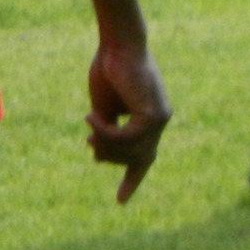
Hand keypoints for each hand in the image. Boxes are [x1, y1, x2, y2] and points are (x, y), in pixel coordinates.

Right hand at [86, 39, 169, 203]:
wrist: (118, 46)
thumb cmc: (110, 71)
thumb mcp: (104, 108)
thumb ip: (107, 131)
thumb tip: (102, 155)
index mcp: (149, 121)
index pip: (144, 158)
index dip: (132, 180)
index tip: (120, 202)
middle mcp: (159, 122)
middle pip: (135, 159)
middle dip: (109, 155)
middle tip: (89, 140)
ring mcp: (160, 119)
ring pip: (130, 151)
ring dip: (104, 143)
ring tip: (90, 123)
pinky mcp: (154, 114)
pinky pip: (127, 138)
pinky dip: (106, 132)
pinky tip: (92, 117)